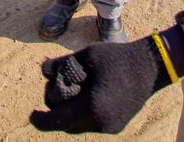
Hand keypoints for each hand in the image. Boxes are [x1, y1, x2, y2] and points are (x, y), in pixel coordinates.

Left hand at [30, 38, 170, 134]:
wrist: (151, 66)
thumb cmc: (116, 57)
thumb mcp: (85, 55)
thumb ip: (62, 66)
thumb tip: (43, 71)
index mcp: (92, 107)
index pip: (57, 120)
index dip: (41, 120)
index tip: (31, 116)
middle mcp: (101, 122)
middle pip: (67, 124)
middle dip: (58, 109)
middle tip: (59, 88)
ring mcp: (110, 127)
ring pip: (79, 126)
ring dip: (71, 112)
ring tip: (76, 89)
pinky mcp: (116, 126)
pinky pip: (92, 124)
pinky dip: (85, 112)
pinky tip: (90, 94)